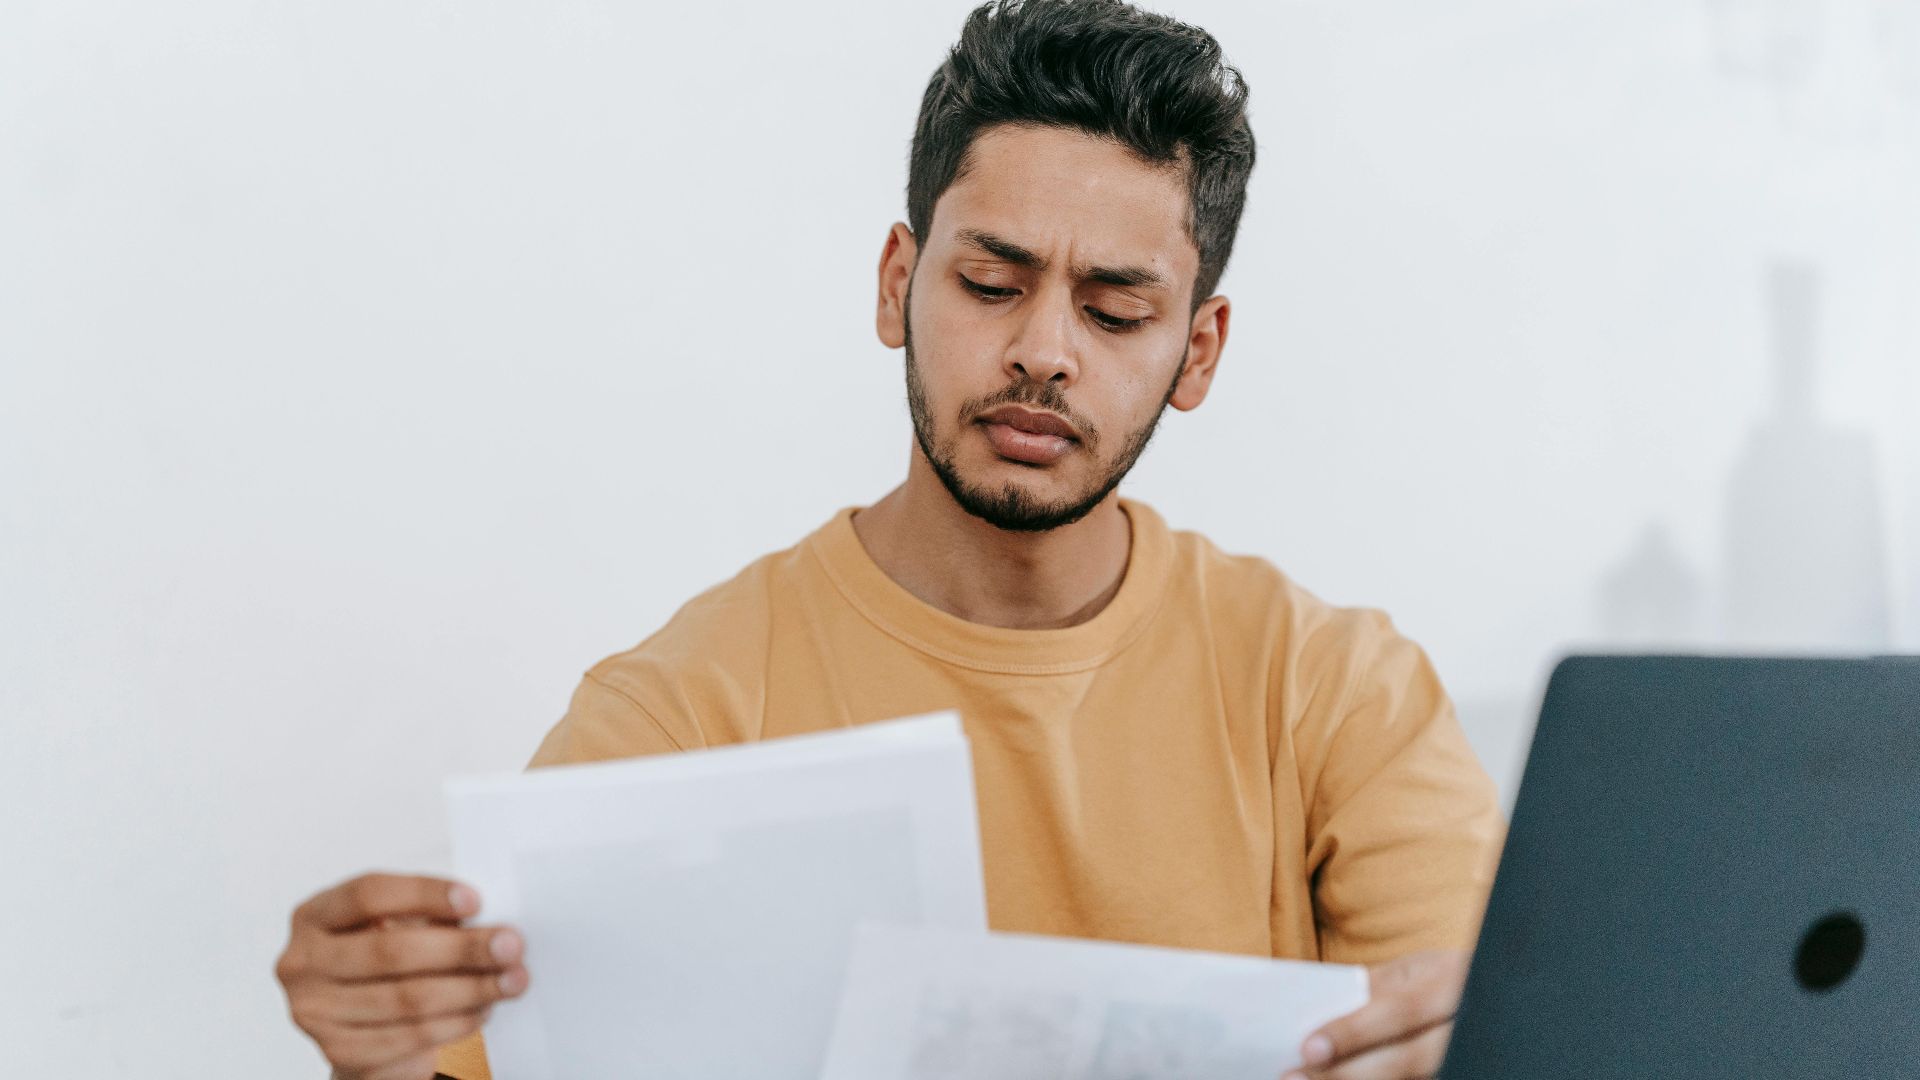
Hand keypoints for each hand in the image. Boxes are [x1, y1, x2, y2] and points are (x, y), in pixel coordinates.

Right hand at [274, 872, 528, 1079]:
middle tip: (512, 944)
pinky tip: (484, 1009)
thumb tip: (490, 923)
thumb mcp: (397, 926)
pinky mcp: (338, 1052)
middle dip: (461, 948)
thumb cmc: (385, 961)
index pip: (368, 894)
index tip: (477, 899)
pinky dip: (455, 1022)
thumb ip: (430, 918)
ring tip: (512, 980)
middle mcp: (301, 963)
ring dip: (470, 989)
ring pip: (405, 998)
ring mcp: (313, 1011)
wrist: (362, 1027)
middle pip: (389, 950)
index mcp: (314, 915)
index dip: (424, 894)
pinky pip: (409, 1037)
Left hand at [1284, 948, 1468, 1079]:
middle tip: (1294, 1078)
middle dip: (1348, 1073)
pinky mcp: (1462, 1072)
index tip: (1308, 1048)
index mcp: (1454, 980)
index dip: (1353, 1031)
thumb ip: (1373, 988)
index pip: (1399, 1010)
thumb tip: (1316, 1008)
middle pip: (1408, 1059)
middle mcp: (1468, 1025)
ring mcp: (1469, 1057)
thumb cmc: (1441, 980)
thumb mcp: (1414, 970)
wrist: (1492, 995)